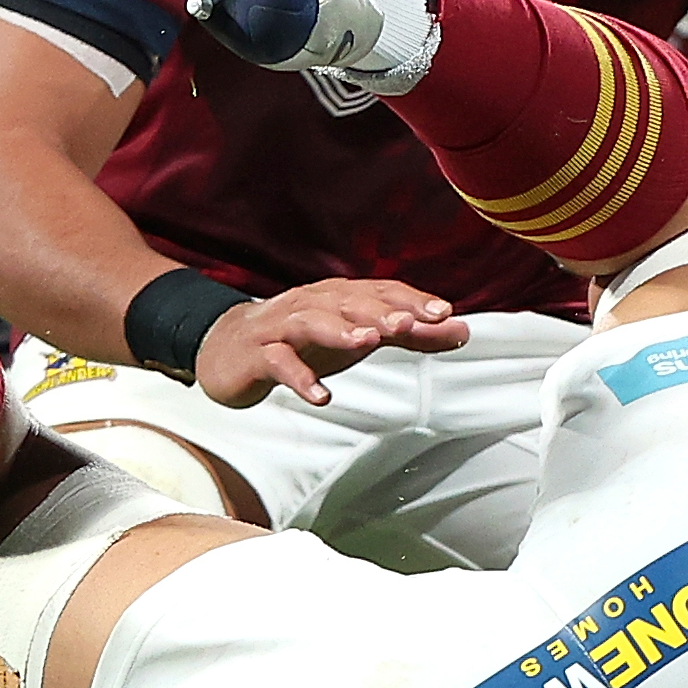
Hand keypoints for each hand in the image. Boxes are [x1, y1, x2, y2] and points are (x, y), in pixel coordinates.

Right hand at [196, 278, 464, 406]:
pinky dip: (300, 378)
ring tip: (368, 341)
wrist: (226, 350)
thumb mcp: (357, 336)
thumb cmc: (303, 342)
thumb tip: (461, 329)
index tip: (445, 313)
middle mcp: (312, 304)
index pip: (380, 291)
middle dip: (380, 310)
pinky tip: (321, 397)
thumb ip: (409, 335)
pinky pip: (279, 363)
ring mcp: (282, 328)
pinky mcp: (258, 356)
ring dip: (339, 329)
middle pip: (348, 301)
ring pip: (311, 322)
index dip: (411, 300)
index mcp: (339, 297)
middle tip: (411, 323)